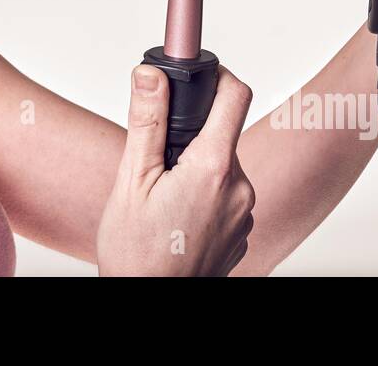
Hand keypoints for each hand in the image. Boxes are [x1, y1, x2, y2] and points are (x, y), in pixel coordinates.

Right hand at [97, 64, 255, 275]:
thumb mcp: (132, 179)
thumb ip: (147, 122)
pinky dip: (204, 197)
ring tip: (163, 196)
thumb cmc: (137, 253)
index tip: (200, 76)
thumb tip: (151, 73)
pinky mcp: (242, 234)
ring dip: (197, 170)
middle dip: (191, 138)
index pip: (236, 96)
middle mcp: (241, 189)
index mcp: (214, 168)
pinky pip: (227, 198)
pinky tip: (177, 217)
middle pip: (222, 135)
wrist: (150, 304)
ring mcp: (245, 215)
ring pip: (222, 168)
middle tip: (158, 161)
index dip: (218, 76)